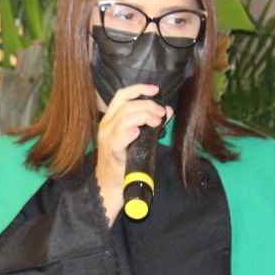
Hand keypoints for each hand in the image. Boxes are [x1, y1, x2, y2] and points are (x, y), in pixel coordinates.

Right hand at [95, 83, 171, 223]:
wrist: (110, 185)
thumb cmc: (124, 160)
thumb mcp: (138, 139)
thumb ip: (151, 123)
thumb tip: (168, 110)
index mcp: (111, 119)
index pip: (122, 96)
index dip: (139, 89)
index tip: (155, 90)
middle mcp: (106, 125)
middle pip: (126, 105)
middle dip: (147, 105)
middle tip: (161, 113)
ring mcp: (107, 138)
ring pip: (124, 118)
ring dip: (144, 116)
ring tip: (156, 122)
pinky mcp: (111, 151)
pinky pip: (118, 138)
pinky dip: (129, 133)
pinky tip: (138, 132)